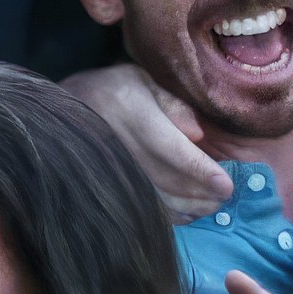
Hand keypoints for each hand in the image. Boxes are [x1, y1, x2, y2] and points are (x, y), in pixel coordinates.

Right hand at [61, 62, 229, 220]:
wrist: (66, 109)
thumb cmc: (116, 89)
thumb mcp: (145, 79)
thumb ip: (174, 103)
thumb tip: (198, 134)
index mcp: (129, 109)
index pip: (169, 147)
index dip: (199, 169)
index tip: (226, 184)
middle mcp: (117, 142)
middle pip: (166, 178)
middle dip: (201, 192)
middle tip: (226, 194)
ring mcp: (108, 168)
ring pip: (155, 198)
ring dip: (189, 206)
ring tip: (213, 204)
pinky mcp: (107, 185)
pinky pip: (142, 206)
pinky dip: (169, 214)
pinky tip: (189, 211)